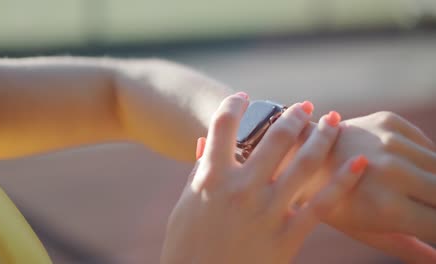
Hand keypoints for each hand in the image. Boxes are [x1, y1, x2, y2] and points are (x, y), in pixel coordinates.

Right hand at [161, 94, 366, 263]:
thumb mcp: (186, 204)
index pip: (224, 125)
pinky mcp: (288, 235)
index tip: (244, 97)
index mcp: (211, 177)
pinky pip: (322, 203)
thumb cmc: (186, 245)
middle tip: (305, 106)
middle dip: (294, 115)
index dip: (235, 104)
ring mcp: (267, 211)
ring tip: (332, 120)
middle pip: (275, 137)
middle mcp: (242, 188)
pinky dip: (343, 180)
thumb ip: (199, 172)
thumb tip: (202, 142)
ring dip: (322, 136)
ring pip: (304, 162)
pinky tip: (358, 162)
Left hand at [301, 111, 435, 262]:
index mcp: (387, 207)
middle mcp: (393, 171)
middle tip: (419, 206)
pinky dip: (421, 157)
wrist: (296, 156)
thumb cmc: (330, 201)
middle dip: (435, 203)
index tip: (428, 226)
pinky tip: (400, 164)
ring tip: (408, 189)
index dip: (435, 227)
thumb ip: (406, 247)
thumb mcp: (364, 231)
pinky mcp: (387, 120)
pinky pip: (424, 143)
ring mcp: (390, 142)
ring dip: (431, 180)